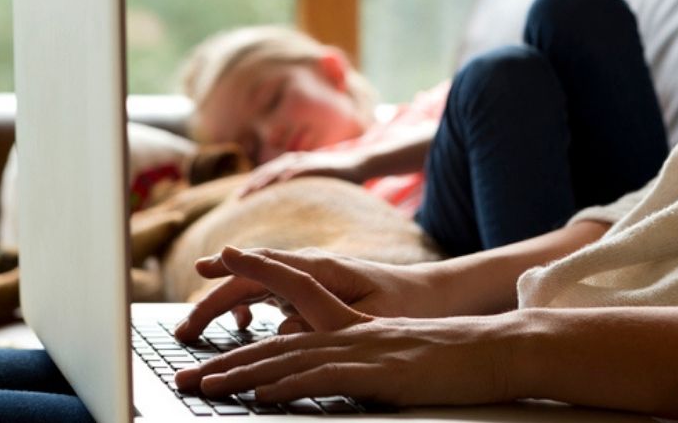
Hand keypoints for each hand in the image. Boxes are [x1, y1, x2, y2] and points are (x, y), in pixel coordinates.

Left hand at [173, 247, 515, 405]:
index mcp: (348, 321)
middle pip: (273, 341)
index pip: (287, 297)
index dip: (248, 285)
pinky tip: (258, 395)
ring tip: (206, 386)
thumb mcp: (391, 353)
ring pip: (287, 358)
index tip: (208, 281)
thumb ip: (352, 356)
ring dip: (241, 374)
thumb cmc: (446, 356)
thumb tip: (318, 369)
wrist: (493, 349)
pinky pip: (321, 378)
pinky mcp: (377, 371)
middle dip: (224, 360)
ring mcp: (360, 348)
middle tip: (183, 374)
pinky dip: (285, 386)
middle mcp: (346, 329)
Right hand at [173, 247, 439, 342]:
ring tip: (197, 331)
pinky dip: (250, 306)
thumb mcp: (376, 321)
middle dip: (213, 300)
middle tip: (184, 330)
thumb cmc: (411, 305)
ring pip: (256, 286)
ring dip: (225, 304)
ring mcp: (311, 279)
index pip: (268, 266)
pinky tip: (245, 325)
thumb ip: (329, 325)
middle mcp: (311, 269)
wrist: (438, 294)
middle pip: (251, 279)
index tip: (202, 268)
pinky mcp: (315, 292)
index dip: (233, 268)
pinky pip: (271, 295)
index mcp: (324, 270)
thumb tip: (282, 331)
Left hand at [238, 150, 366, 196]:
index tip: (237, 199)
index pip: (264, 176)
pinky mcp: (319, 164)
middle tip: (238, 198)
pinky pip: (303, 168)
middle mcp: (294, 161)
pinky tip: (283, 181)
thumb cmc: (334, 180)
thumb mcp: (311, 188)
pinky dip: (292, 173)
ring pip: (281, 168)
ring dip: (266, 178)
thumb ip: (297, 197)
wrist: (358, 164)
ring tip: (254, 190)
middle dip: (252, 184)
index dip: (250, 186)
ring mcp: (306, 161)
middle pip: (267, 172)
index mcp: (289, 167)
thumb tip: (285, 218)